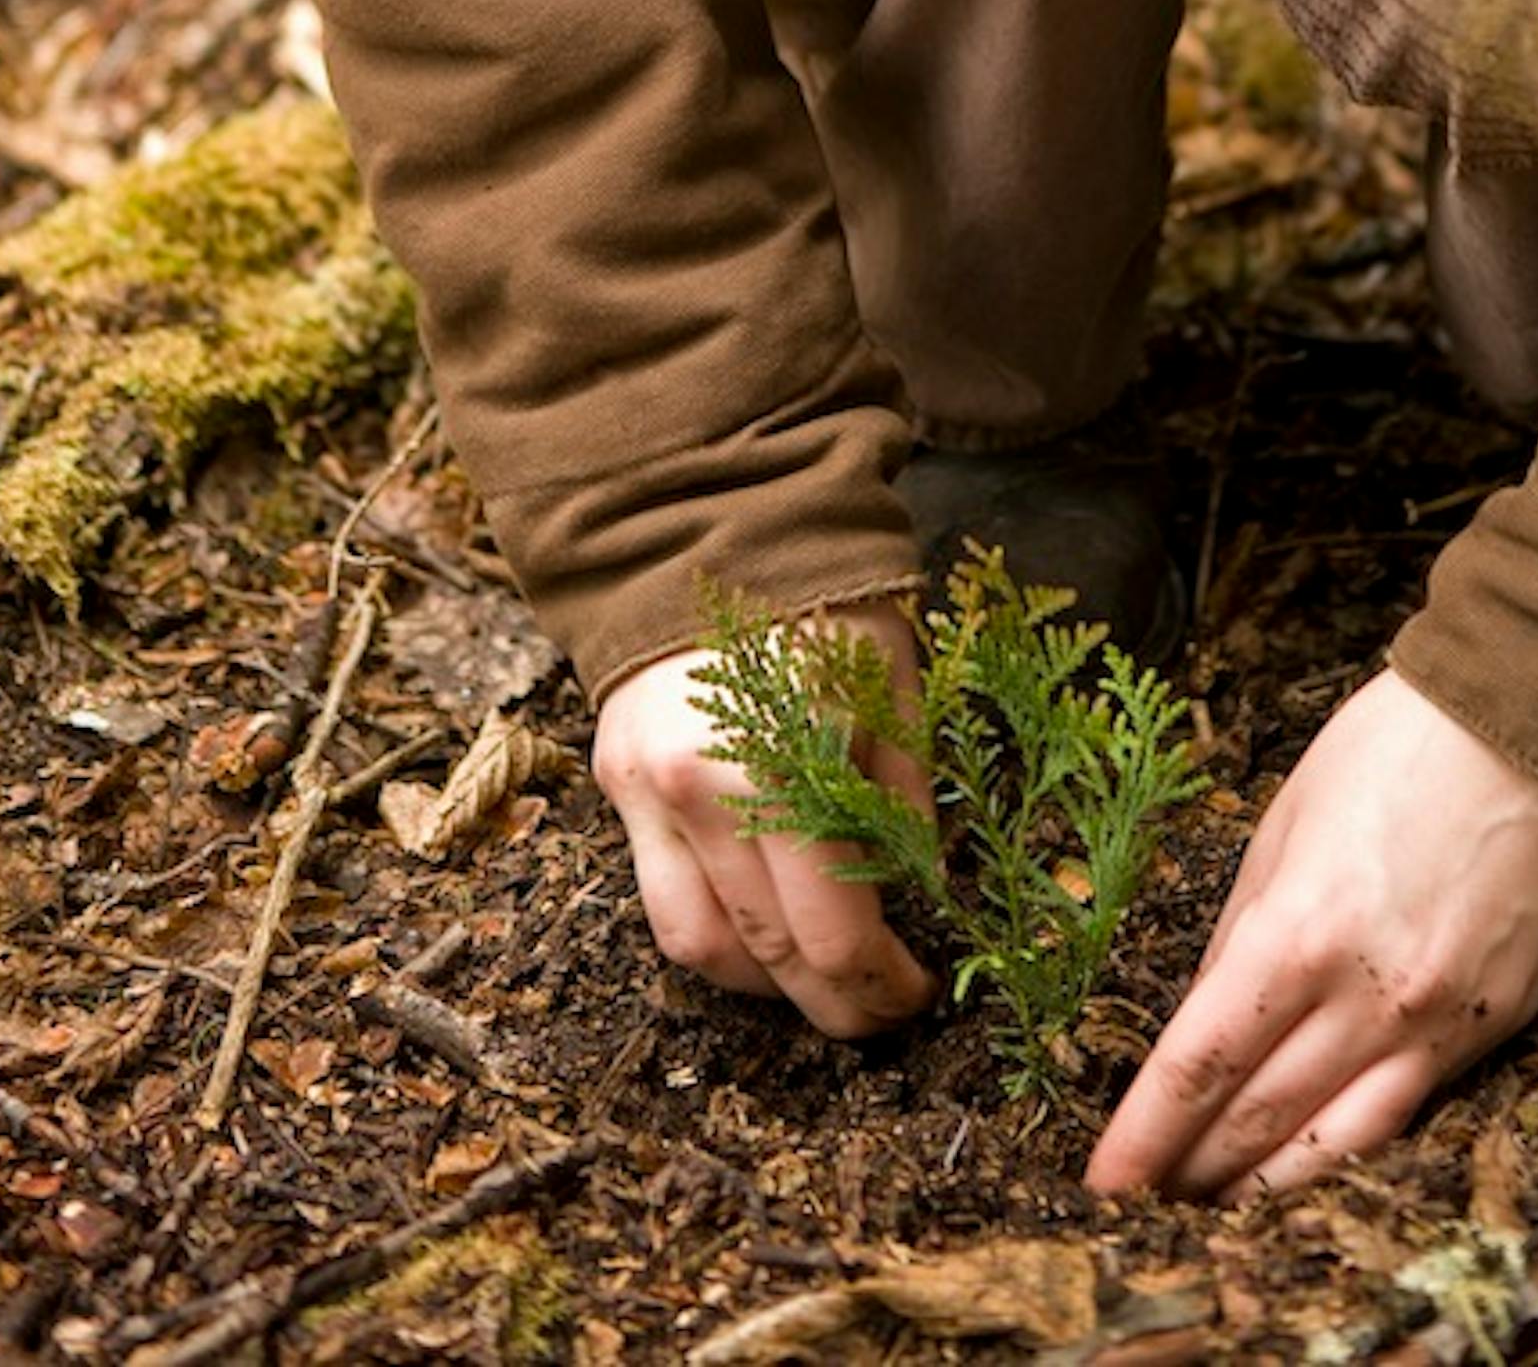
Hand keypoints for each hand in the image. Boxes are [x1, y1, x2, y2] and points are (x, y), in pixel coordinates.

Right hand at [593, 599, 937, 1038]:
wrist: (712, 528)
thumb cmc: (826, 606)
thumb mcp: (896, 694)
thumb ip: (906, 806)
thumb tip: (922, 901)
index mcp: (784, 766)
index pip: (831, 934)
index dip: (881, 985)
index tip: (919, 993)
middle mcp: (700, 795)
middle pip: (768, 955)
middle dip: (832, 1003)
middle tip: (879, 1009)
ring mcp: (645, 795)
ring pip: (699, 948)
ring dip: (765, 985)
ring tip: (818, 978)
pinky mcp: (615, 786)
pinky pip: (661, 901)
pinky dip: (715, 937)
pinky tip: (761, 930)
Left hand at [1088, 669, 1537, 1199]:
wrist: (1536, 728)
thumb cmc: (1397, 749)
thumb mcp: (1285, 824)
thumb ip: (1241, 931)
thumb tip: (1202, 1018)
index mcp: (1300, 932)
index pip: (1199, 1065)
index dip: (1144, 1137)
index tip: (1103, 1185)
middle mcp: (1369, 997)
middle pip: (1258, 1119)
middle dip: (1192, 1174)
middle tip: (1144, 1211)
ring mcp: (1439, 1024)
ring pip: (1337, 1148)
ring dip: (1266, 1192)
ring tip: (1216, 1217)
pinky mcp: (1494, 1030)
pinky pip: (1409, 1115)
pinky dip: (1351, 1155)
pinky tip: (1315, 1170)